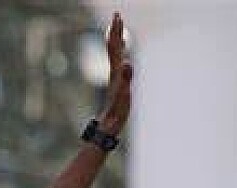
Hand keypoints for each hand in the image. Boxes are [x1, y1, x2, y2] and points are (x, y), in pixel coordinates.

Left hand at [97, 12, 132, 135]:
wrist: (109, 123)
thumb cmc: (117, 111)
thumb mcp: (123, 94)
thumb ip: (125, 79)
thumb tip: (127, 63)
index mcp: (116, 71)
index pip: (115, 46)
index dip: (116, 31)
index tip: (117, 16)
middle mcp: (114, 71)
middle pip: (113, 46)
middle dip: (115, 30)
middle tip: (117, 15)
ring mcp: (115, 76)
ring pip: (115, 53)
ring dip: (117, 39)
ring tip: (118, 28)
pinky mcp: (118, 82)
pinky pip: (118, 62)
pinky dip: (120, 53)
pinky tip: (122, 54)